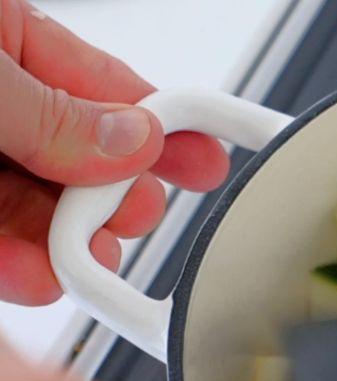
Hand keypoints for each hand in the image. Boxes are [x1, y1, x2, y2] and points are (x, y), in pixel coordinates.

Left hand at [0, 0, 228, 304]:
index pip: (107, 91)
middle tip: (136, 218)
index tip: (210, 165)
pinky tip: (40, 278)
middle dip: (114, 198)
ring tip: (92, 264)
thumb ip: (52, 110)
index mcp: (2, 41)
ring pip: (35, 213)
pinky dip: (18, 268)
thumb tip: (135, 141)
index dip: (166, 130)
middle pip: (77, 161)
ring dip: (69, 246)